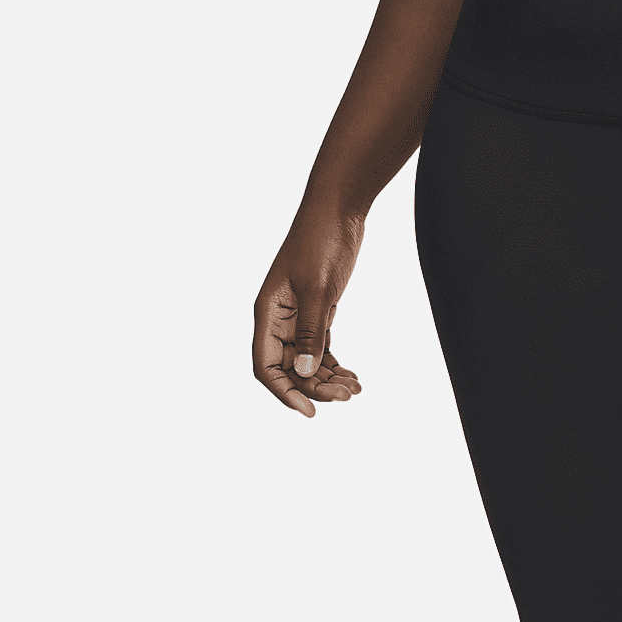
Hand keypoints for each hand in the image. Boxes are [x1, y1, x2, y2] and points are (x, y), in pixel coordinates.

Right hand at [252, 208, 366, 416]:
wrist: (339, 209)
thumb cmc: (322, 242)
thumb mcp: (318, 289)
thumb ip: (311, 331)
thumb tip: (303, 371)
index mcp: (268, 312)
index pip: (265, 366)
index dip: (284, 392)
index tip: (310, 412)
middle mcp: (278, 318)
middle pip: (289, 368)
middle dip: (315, 388)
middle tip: (347, 397)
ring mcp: (297, 316)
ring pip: (306, 361)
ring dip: (328, 380)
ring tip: (355, 389)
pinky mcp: (317, 312)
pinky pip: (320, 348)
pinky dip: (335, 365)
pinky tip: (354, 377)